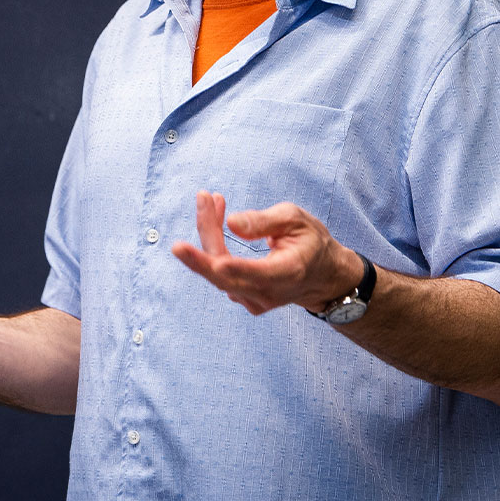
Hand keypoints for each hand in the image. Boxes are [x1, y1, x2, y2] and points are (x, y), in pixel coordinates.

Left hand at [170, 191, 363, 315]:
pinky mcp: (243, 298)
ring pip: (218, 273)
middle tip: (177, 243)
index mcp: (289, 272)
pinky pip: (219, 273)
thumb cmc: (310, 241)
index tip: (217, 263)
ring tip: (207, 200)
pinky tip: (212, 217)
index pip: (259, 275)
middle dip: (199, 258)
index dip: (237, 269)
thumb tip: (231, 222)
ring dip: (207, 234)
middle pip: (226, 279)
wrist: (322, 275)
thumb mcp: (294, 220)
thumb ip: (263, 221)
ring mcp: (255, 301)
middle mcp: (270, 292)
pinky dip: (211, 244)